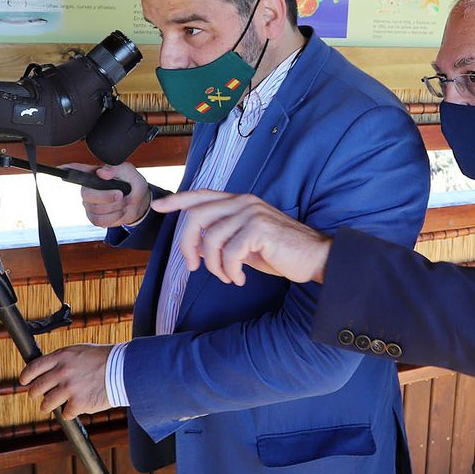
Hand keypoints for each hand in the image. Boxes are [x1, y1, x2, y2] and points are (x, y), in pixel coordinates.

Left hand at [19, 343, 114, 417]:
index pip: (34, 368)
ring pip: (47, 404)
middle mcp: (62, 372)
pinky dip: (70, 412)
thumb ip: (62, 360)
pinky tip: (78, 406)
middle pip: (37, 388)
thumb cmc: (104, 359)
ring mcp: (69, 389)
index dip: (26, 377)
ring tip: (56, 405)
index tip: (24, 382)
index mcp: (61, 357)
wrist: (123, 369)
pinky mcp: (78, 403)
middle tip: (37, 396)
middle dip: (34, 394)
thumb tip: (48, 370)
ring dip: (49, 406)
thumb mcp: (79, 351)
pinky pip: (66, 413)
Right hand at [67, 162, 149, 226]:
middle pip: (87, 195)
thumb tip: (102, 172)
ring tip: (122, 202)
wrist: (139, 203)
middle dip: (106, 197)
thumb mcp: (129, 172)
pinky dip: (113, 217)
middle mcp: (89, 189)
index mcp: (95, 175)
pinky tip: (118, 211)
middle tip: (120, 194)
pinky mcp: (94, 218)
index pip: (77, 170)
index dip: (68, 169)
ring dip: (115, 208)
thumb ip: (116, 169)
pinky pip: (99, 221)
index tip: (61, 167)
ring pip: (96, 210)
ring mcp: (90, 204)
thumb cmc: (132, 184)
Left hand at [150, 190, 331, 285]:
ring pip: (211, 238)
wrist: (315, 257)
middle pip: (197, 216)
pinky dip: (229, 271)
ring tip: (227, 277)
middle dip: (187, 244)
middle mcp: (244, 202)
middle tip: (193, 266)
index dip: (178, 199)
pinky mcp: (259, 229)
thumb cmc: (281, 252)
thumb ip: (225, 237)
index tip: (159, 206)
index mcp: (240, 202)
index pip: (202, 195)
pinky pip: (229, 253)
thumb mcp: (247, 241)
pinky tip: (240, 279)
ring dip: (214, 265)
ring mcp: (252, 213)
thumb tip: (198, 247)